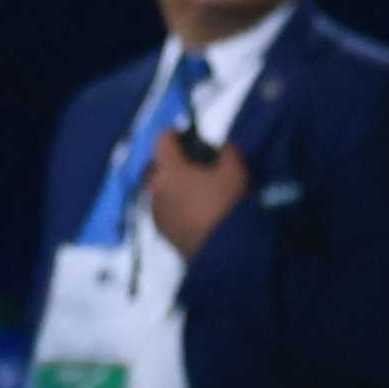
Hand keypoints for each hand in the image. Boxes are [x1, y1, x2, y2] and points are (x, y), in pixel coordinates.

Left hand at [146, 132, 248, 258]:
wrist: (222, 253)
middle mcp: (153, 187)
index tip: (190, 138)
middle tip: (193, 164)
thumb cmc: (226, 206)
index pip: (162, 139)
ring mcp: (154, 210)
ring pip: (157, 187)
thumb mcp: (235, 172)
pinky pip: (161, 207)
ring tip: (193, 189)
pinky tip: (190, 209)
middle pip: (156, 164)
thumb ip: (227, 152)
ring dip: (170, 183)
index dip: (176, 134)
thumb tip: (221, 145)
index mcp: (168, 169)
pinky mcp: (159, 230)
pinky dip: (172, 202)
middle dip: (171, 160)